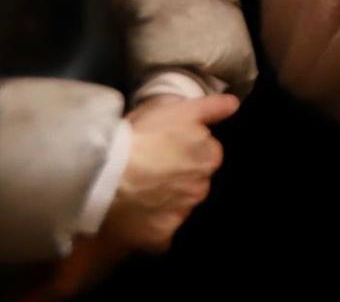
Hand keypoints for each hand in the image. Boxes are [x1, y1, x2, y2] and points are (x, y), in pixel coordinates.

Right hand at [101, 93, 238, 252]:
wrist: (106, 174)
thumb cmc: (140, 135)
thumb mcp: (177, 108)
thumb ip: (210, 108)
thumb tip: (233, 105)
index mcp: (210, 155)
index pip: (208, 152)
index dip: (187, 148)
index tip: (167, 146)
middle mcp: (203, 184)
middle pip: (195, 180)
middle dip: (179, 176)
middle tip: (151, 169)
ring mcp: (184, 212)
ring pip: (180, 206)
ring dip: (166, 201)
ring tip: (139, 193)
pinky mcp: (164, 234)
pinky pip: (161, 235)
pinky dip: (152, 228)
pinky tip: (136, 219)